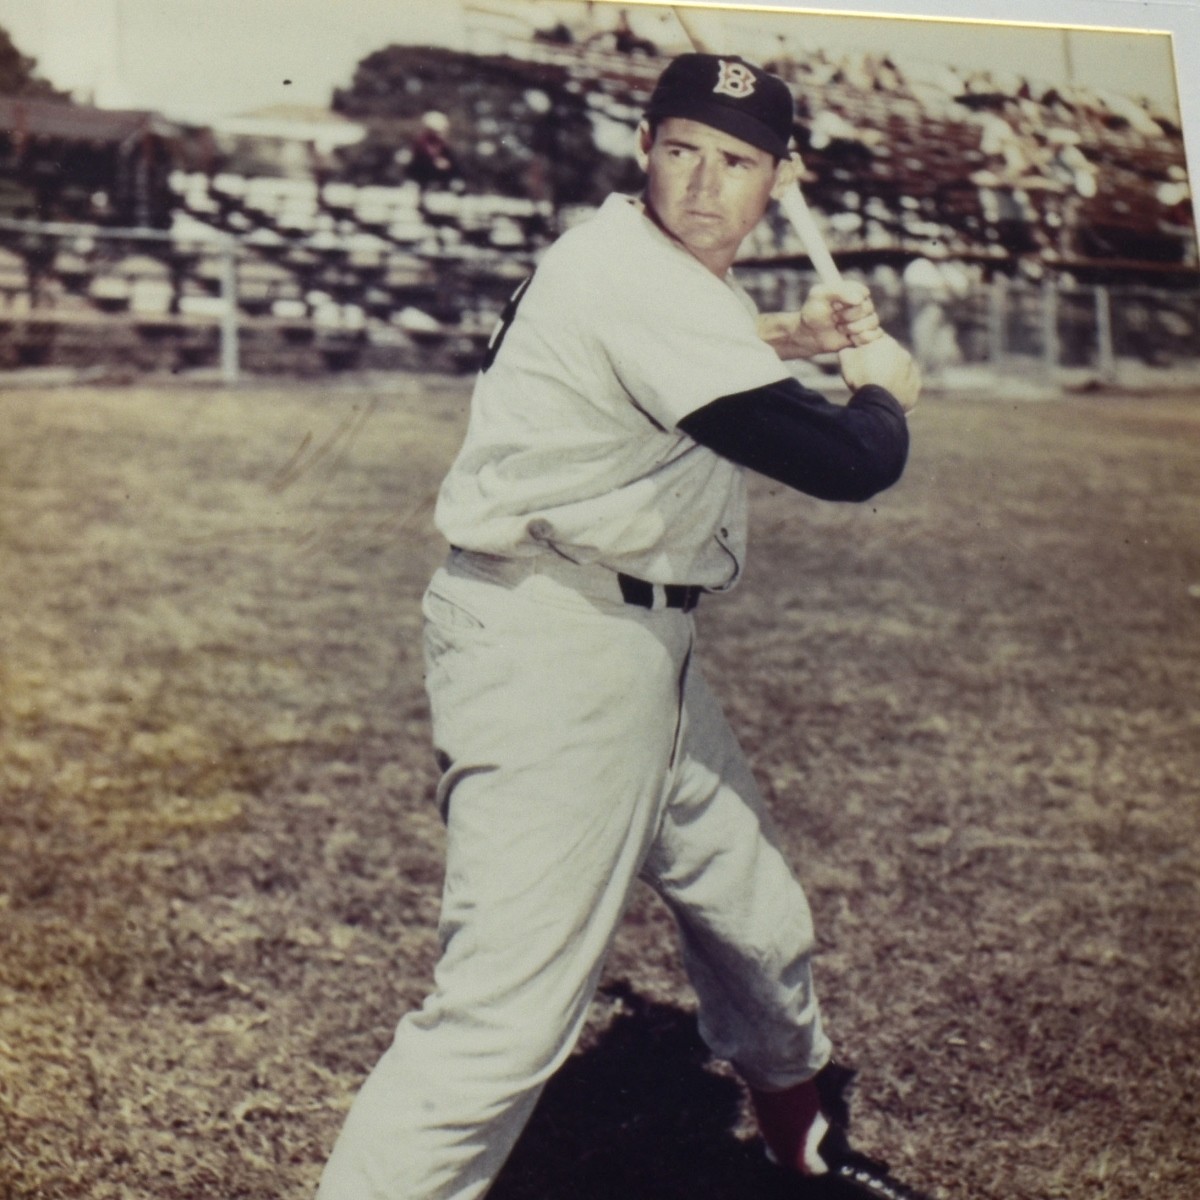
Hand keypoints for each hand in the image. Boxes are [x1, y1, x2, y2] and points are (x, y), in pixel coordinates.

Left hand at [757, 281, 882, 360]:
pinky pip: (876, 334)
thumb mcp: (819, 295)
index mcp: (853, 290)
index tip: (834, 305)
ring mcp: (865, 319)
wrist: (809, 335)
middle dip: (848, 316)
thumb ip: (838, 291)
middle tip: (834, 319)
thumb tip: (860, 299)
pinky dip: (863, 338)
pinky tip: (851, 338)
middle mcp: (862, 303)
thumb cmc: (813, 313)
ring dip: (853, 328)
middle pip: (868, 308)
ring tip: (840, 329)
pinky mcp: (866, 333)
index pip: (863, 293)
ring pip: (873, 322)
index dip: (849, 302)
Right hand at [838, 334, 921, 411]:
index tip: (861, 356)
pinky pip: (907, 384)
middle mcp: (904, 353)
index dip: (868, 347)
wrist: (878, 401)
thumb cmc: (861, 377)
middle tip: (869, 373)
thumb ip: (848, 348)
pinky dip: (899, 388)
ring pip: (900, 369)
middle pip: (890, 355)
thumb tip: (849, 348)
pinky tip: (889, 394)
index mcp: (887, 342)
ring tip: (879, 386)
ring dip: (892, 374)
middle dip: (881, 361)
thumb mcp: (846, 358)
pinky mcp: (916, 386)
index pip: (877, 339)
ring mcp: (912, 370)